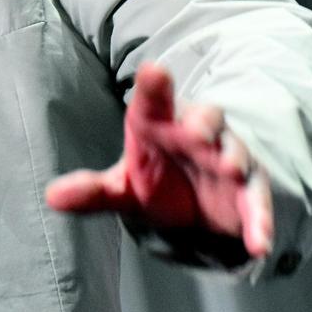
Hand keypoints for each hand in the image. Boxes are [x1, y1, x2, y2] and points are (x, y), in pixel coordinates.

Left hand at [44, 61, 272, 261]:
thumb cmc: (155, 179)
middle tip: (198, 130)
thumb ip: (92, 190)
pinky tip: (258, 240)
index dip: (153, 87)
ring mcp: (227, 160)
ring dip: (234, 158)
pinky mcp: (249, 193)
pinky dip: (259, 219)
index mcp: (159, 123)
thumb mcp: (122, 187)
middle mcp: (196, 134)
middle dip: (203, 122)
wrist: (194, 207)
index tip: (154, 71)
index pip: (153, 101)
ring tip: (230, 168)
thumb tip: (52, 197)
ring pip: (236, 152)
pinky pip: (256, 202)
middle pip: (205, 118)